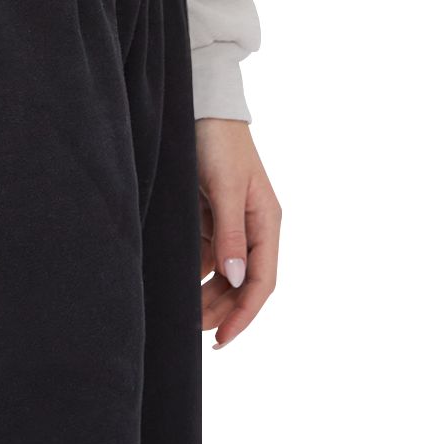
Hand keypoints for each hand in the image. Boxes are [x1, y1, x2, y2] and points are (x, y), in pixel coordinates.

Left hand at [197, 117, 279, 347]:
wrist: (200, 105)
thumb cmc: (219, 141)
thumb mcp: (226, 187)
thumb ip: (231, 233)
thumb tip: (237, 279)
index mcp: (266, 222)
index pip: (262, 280)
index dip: (244, 313)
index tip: (223, 337)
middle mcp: (252, 226)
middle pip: (242, 282)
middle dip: (222, 308)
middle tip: (195, 329)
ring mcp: (230, 221)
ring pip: (222, 271)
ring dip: (207, 293)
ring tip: (184, 312)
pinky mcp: (210, 214)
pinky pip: (205, 252)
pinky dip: (195, 270)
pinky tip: (178, 281)